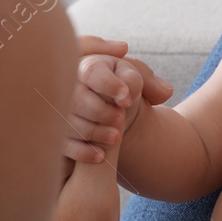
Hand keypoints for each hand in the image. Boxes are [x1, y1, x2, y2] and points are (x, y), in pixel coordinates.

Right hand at [65, 37, 172, 164]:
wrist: (107, 108)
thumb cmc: (120, 86)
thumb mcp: (135, 77)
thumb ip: (150, 81)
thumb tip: (165, 93)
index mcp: (87, 64)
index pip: (93, 72)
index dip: (110, 85)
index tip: (127, 98)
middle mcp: (66, 84)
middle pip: (75, 98)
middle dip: (100, 111)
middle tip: (120, 119)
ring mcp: (57, 110)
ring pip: (68, 122)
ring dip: (93, 131)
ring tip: (115, 137)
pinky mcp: (56, 133)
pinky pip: (62, 144)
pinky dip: (82, 151)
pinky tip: (101, 155)